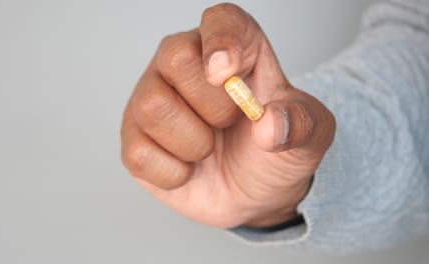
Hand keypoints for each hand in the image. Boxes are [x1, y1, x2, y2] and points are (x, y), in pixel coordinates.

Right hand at [121, 3, 335, 227]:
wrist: (254, 195)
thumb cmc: (275, 151)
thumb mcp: (309, 136)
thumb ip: (301, 124)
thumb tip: (270, 124)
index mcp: (233, 49)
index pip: (220, 19)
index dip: (221, 39)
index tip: (226, 73)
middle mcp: (183, 65)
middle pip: (175, 58)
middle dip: (212, 105)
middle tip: (229, 124)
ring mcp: (152, 99)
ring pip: (152, 107)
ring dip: (193, 143)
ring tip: (208, 148)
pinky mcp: (135, 139)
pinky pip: (139, 152)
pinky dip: (173, 173)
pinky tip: (188, 168)